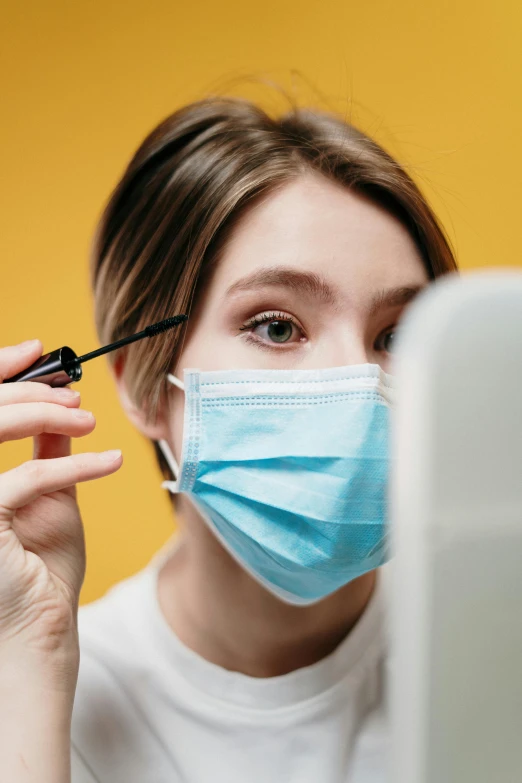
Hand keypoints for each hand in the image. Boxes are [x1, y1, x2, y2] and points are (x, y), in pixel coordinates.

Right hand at [0, 339, 121, 685]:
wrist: (42, 630)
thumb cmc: (42, 568)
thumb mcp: (48, 496)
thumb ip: (46, 451)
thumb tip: (62, 408)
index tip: (37, 352)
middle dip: (29, 393)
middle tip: (75, 397)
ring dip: (44, 416)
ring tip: (88, 421)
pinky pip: (26, 480)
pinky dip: (73, 466)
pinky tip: (110, 463)